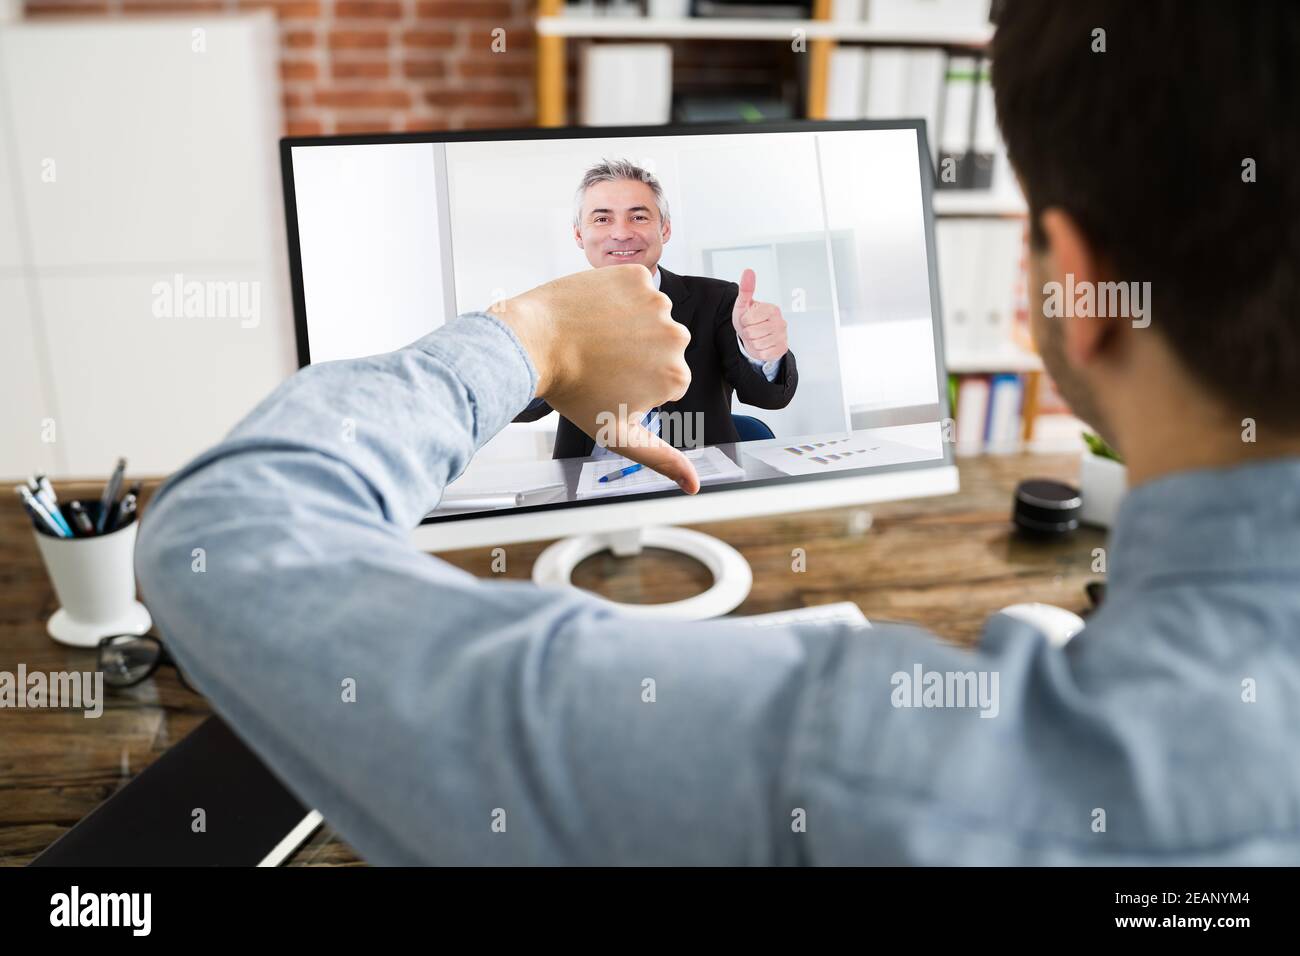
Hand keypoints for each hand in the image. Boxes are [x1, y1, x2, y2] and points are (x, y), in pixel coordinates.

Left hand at [488, 264, 699, 492]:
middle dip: (637, 353)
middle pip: (661, 347)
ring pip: (649, 316)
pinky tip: (595, 312)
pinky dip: (618, 295)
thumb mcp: (618, 435)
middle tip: (600, 360)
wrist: (533, 345)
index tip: (610, 382)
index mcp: (677, 376)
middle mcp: (676, 336)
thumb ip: (662, 460)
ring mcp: (656, 302)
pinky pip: (634, 286)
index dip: (637, 383)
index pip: (666, 380)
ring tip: (595, 336)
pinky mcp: (635, 275)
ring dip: (628, 324)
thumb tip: (695, 487)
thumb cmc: (574, 393)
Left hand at [731, 268, 787, 362]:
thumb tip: (749, 271)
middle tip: (752, 329)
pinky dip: (759, 352)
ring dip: (753, 343)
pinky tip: (762, 345)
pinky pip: (763, 354)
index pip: (749, 319)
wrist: (754, 338)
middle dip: (747, 333)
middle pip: (752, 333)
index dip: (744, 321)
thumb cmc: (748, 320)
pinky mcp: (782, 349)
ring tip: (756, 337)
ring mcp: (783, 336)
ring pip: (757, 344)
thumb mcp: (744, 305)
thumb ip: (746, 289)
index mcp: (772, 309)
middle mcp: (781, 322)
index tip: (747, 319)